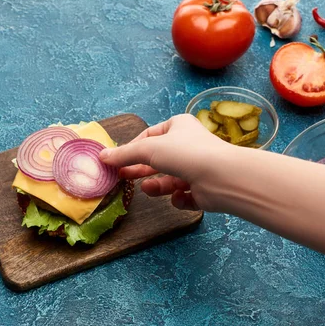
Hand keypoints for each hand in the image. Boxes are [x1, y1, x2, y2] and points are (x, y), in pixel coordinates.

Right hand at [100, 114, 231, 210]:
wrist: (222, 177)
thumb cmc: (185, 153)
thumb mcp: (148, 149)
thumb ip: (124, 154)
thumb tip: (102, 156)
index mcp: (179, 127)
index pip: (150, 135)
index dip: (132, 147)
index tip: (117, 160)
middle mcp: (189, 146)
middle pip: (158, 159)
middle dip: (141, 169)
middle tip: (121, 176)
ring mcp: (197, 168)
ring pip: (170, 179)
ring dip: (158, 185)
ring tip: (148, 190)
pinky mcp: (204, 190)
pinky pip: (184, 195)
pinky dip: (178, 198)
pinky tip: (179, 196)